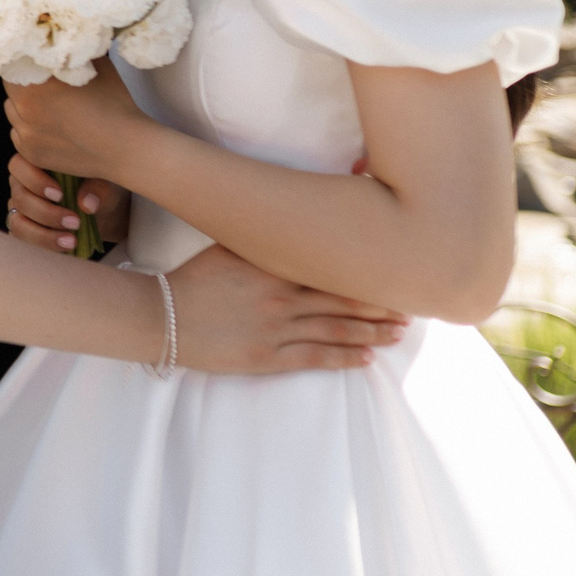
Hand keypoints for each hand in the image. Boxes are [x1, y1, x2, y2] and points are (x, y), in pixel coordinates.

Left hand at [3, 63, 148, 185]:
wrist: (126, 147)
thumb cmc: (114, 102)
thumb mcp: (94, 64)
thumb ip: (70, 52)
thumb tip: (61, 38)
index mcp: (33, 85)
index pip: (12, 65)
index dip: (24, 61)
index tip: (36, 62)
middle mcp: (23, 110)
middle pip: (12, 89)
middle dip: (25, 84)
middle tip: (47, 84)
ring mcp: (25, 135)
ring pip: (14, 112)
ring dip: (25, 107)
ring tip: (52, 107)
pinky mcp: (31, 154)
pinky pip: (20, 134)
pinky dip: (30, 129)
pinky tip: (55, 127)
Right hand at [5, 158, 129, 251]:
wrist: (105, 211)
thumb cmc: (100, 187)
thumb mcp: (106, 184)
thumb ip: (98, 187)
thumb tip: (86, 204)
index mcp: (35, 162)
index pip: (19, 165)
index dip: (35, 181)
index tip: (60, 195)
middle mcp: (22, 183)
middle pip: (20, 197)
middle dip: (46, 213)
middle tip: (75, 222)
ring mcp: (20, 207)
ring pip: (18, 222)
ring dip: (43, 234)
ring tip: (71, 240)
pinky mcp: (23, 227)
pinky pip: (22, 237)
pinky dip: (43, 243)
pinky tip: (66, 246)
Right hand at [166, 244, 408, 373]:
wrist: (161, 318)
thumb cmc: (195, 279)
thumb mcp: (229, 247)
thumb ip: (263, 238)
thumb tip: (297, 217)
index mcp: (273, 266)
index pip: (332, 265)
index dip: (367, 269)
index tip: (396, 267)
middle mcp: (280, 297)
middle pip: (343, 298)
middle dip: (381, 302)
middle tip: (414, 303)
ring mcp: (275, 330)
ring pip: (336, 330)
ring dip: (372, 331)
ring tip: (400, 332)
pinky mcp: (267, 358)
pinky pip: (314, 357)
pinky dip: (344, 357)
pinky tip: (367, 358)